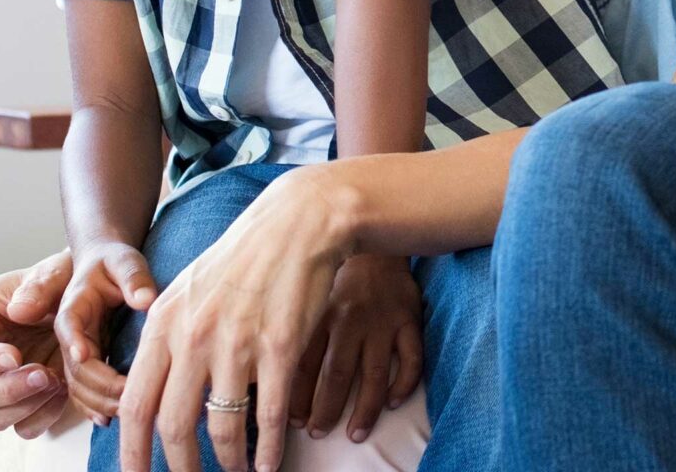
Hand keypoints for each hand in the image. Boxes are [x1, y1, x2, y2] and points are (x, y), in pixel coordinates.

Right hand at [0, 249, 74, 437]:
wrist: (91, 305)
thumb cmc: (63, 282)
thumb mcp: (55, 273)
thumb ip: (38, 286)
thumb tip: (17, 311)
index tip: (15, 356)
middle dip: (3, 391)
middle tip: (43, 374)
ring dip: (21, 408)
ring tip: (56, 381)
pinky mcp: (22, 405)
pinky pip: (22, 429)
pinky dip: (42, 418)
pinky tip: (64, 392)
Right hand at [54, 238, 160, 424]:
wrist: (105, 266)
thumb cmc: (115, 262)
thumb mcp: (124, 261)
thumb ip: (134, 278)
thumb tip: (146, 300)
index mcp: (74, 306)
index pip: (69, 326)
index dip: (75, 342)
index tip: (86, 355)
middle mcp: (69, 334)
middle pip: (74, 366)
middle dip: (98, 384)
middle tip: (128, 395)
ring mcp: (75, 352)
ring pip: (76, 386)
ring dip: (97, 401)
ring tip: (127, 411)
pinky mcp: (85, 364)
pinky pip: (82, 392)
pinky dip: (93, 407)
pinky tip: (110, 419)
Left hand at [119, 165, 354, 471]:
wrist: (295, 223)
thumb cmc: (240, 259)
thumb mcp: (185, 292)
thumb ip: (164, 340)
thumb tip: (147, 392)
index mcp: (163, 326)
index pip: (135, 405)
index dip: (132, 452)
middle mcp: (194, 337)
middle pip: (174, 427)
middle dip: (180, 469)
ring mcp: (237, 343)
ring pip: (223, 427)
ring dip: (228, 462)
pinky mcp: (279, 346)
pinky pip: (270, 413)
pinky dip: (269, 448)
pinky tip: (269, 464)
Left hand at [289, 254, 422, 441]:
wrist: (374, 241)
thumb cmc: (334, 273)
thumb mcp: (306, 294)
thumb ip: (290, 329)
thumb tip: (263, 372)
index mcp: (320, 314)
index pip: (303, 365)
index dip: (295, 397)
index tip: (290, 422)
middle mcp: (350, 319)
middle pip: (337, 375)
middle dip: (325, 410)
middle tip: (317, 433)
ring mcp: (382, 321)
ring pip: (374, 373)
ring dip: (364, 409)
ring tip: (355, 434)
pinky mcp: (409, 319)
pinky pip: (412, 357)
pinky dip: (405, 383)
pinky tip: (394, 403)